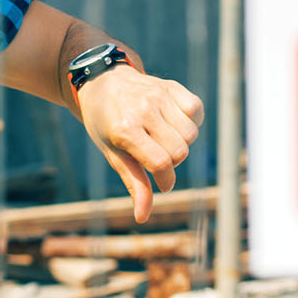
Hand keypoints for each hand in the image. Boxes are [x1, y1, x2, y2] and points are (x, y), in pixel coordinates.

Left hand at [76, 67, 205, 222]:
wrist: (101, 81)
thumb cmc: (105, 123)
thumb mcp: (112, 153)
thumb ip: (133, 183)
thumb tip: (143, 217)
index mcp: (126, 130)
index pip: (161, 163)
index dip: (166, 180)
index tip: (163, 184)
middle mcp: (144, 110)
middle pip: (180, 151)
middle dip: (172, 162)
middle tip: (156, 156)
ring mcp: (159, 95)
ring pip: (191, 134)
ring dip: (182, 142)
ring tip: (163, 138)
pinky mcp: (170, 86)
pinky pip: (196, 110)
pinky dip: (191, 120)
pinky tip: (174, 122)